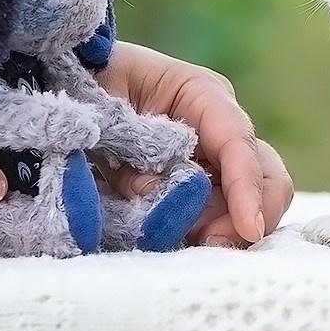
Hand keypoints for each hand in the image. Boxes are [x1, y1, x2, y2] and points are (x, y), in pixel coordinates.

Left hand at [96, 42, 292, 246]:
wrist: (63, 90)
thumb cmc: (83, 84)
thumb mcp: (100, 108)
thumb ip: (130, 152)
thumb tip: (161, 195)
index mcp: (202, 95)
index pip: (239, 141)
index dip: (248, 186)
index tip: (248, 228)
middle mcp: (218, 131)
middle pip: (267, 175)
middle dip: (251, 215)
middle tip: (214, 246)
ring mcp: (210, 164)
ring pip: (246, 204)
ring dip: (222, 229)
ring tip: (179, 243)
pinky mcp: (193, 192)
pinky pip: (214, 219)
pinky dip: (203, 236)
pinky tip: (177, 245)